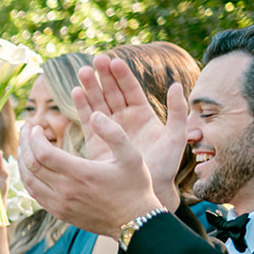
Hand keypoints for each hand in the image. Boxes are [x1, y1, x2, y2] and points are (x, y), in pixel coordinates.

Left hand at [17, 113, 165, 237]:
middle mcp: (65, 191)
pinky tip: (31, 168)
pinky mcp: (59, 213)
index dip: (34, 138)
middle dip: (24, 144)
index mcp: (80, 174)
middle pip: (31, 165)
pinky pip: (35, 194)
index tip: (36, 127)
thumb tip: (95, 114)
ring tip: (23, 147)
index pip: (44, 154)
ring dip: (22, 162)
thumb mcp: (131, 156)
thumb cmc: (134, 186)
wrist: (134, 222)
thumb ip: (114, 133)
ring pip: (29, 181)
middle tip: (25, 130)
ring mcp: (59, 204)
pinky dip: (28, 179)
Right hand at [74, 56, 187, 209]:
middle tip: (94, 61)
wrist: (147, 192)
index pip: (131, 90)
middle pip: (113, 92)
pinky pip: (88, 119)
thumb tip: (176, 85)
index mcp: (144, 116)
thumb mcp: (176, 137)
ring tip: (82, 71)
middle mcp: (126, 120)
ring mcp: (110, 130)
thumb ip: (177, 111)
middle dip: (103, 76)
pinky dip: (82, 106)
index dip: (122, 75)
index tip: (113, 61)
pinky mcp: (97, 142)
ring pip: (99, 103)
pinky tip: (75, 92)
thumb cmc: (164, 168)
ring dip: (91, 87)